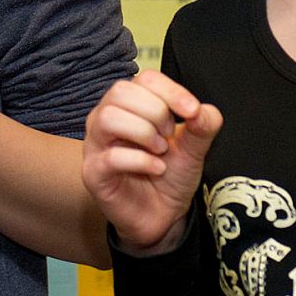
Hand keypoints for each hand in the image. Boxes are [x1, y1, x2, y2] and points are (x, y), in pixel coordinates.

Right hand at [81, 70, 222, 254]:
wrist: (162, 215)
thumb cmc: (170, 175)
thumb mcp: (194, 148)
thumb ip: (202, 125)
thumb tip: (202, 110)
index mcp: (129, 105)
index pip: (145, 79)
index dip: (171, 91)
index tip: (193, 111)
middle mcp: (105, 118)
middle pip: (121, 92)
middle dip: (155, 112)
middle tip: (170, 136)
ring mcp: (95, 145)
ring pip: (109, 118)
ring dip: (144, 133)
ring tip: (160, 151)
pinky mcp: (93, 172)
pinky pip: (111, 157)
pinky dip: (141, 161)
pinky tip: (157, 169)